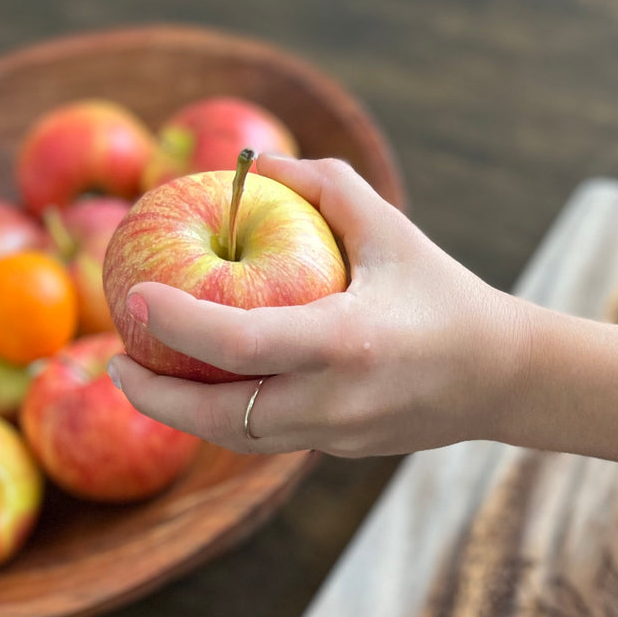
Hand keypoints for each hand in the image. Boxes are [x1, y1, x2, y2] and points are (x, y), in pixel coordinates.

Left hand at [106, 156, 529, 456]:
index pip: (242, 345)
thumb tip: (254, 165)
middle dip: (154, 397)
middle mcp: (337, 400)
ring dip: (182, 414)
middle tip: (115, 363)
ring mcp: (337, 435)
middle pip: (220, 418)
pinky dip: (225, 417)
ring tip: (144, 378)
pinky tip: (201, 386)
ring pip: (236, 439)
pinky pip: (266, 439)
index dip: (178, 326)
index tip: (133, 300)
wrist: (502, 377)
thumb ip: (325, 186)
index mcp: (348, 342)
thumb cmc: (444, 293)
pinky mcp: (339, 451)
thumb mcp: (391, 229)